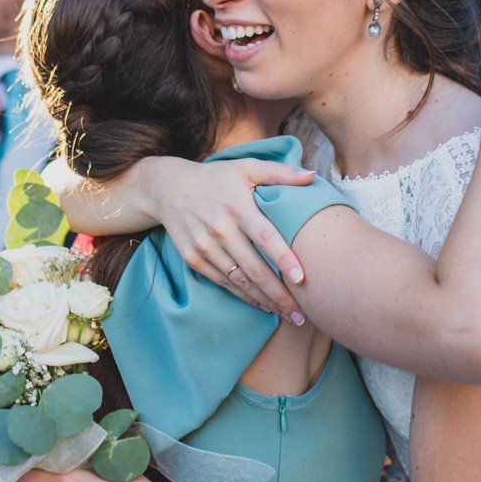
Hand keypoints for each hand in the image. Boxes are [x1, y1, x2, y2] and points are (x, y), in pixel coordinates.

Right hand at [144, 156, 315, 320]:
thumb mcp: (246, 167)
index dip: (283, 259)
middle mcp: (221, 229)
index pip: (265, 237)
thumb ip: (280, 172)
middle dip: (279, 294)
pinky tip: (262, 305)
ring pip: (239, 281)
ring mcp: (205, 247)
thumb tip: (312, 175)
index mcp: (238, 207)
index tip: (302, 280)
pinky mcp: (193, 259)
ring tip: (287, 314)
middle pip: (254, 268)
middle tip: (301, 314)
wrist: (168, 188)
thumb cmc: (215, 178)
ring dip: (264, 300)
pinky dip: (243, 296)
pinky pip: (223, 283)